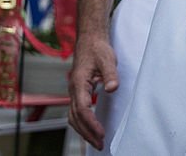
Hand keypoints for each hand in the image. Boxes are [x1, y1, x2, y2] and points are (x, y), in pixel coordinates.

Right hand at [68, 34, 117, 150]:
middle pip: (75, 117)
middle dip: (87, 133)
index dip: (91, 123)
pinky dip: (82, 123)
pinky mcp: (78, 92)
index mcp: (79, 83)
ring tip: (96, 142)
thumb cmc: (98, 49)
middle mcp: (73, 90)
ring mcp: (74, 92)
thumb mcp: (107, 59)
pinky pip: (76, 112)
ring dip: (83, 131)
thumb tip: (112, 89)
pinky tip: (91, 129)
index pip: (82, 108)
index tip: (101, 133)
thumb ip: (110, 75)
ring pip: (73, 117)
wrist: (90, 40)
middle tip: (100, 144)